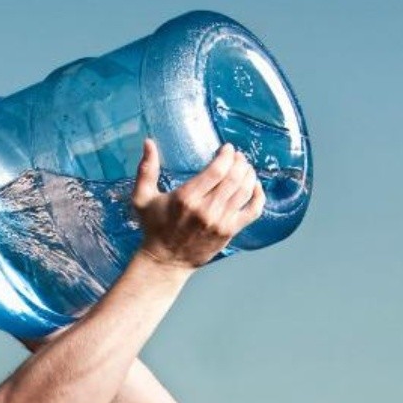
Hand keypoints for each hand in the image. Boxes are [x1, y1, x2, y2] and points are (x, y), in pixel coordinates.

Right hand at [130, 139, 264, 269]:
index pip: (217, 170)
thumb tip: (148, 142)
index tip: (227, 148)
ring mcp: (220, 222)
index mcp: (186, 198)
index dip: (226, 156)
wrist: (165, 260)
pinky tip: (255, 185)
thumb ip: (146, 169)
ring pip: (245, 191)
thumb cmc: (154, 227)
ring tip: (245, 167)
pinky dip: (259, 196)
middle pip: (234, 178)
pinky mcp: (229, 232)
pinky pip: (253, 211)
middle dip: (239, 162)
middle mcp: (206, 210)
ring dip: (249, 174)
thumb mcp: (143, 198)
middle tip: (237, 156)